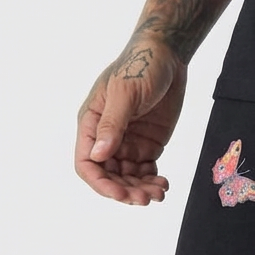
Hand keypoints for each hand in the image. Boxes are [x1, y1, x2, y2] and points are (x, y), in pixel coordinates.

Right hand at [75, 41, 187, 204]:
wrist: (167, 55)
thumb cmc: (141, 66)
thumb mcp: (125, 94)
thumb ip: (112, 125)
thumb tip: (99, 155)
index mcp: (92, 124)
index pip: (87, 163)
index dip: (101, 183)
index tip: (120, 194)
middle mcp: (107, 137)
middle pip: (109, 176)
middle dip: (126, 190)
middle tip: (145, 199)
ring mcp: (127, 142)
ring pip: (128, 178)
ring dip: (141, 189)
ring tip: (160, 192)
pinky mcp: (147, 145)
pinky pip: (145, 171)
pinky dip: (153, 181)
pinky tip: (164, 184)